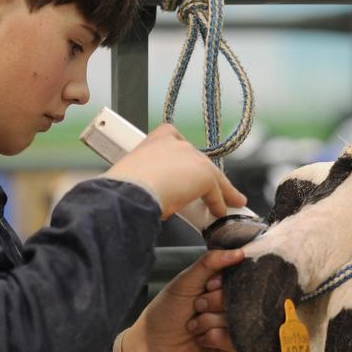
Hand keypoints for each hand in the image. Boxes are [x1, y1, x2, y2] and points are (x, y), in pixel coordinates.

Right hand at [101, 124, 245, 219]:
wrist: (130, 192)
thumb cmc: (125, 187)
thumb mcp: (136, 176)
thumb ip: (149, 177)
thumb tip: (152, 194)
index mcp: (157, 139)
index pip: (176, 140)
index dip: (183, 157)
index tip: (184, 167)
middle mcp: (177, 143)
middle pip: (197, 161)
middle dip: (203, 176)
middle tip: (209, 190)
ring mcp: (192, 157)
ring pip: (211, 175)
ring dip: (221, 191)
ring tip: (226, 202)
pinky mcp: (204, 174)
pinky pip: (216, 192)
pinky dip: (218, 203)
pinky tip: (219, 212)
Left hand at [117, 249, 244, 351]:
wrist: (151, 348)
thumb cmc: (165, 314)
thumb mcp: (185, 282)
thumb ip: (210, 263)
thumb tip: (240, 252)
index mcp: (222, 288)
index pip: (239, 277)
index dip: (221, 283)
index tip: (206, 286)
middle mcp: (232, 307)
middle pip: (240, 298)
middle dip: (212, 302)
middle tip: (196, 308)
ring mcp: (236, 329)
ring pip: (236, 319)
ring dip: (209, 322)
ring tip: (194, 327)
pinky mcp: (236, 351)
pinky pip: (235, 340)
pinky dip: (214, 338)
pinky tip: (201, 341)